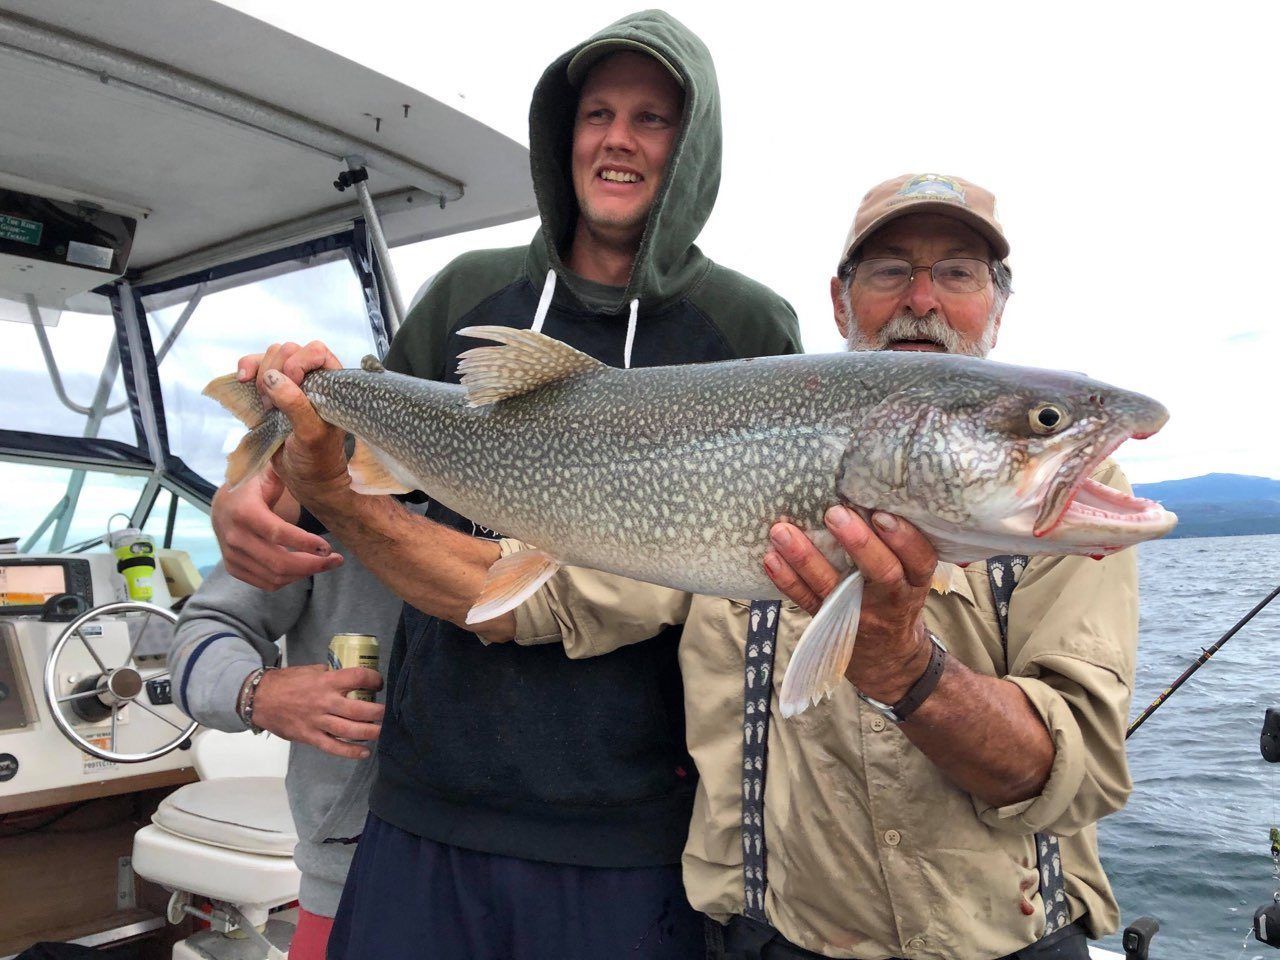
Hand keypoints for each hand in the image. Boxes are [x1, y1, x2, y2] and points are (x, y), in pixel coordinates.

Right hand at [211, 468, 341, 589]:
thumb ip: (284, 470)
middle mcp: (234, 537)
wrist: (222, 505)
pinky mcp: (234, 568)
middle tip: (336, 560)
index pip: (278, 533)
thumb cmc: (252, 488)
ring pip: (274, 577)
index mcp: (244, 512)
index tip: (328, 547)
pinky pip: (265, 583)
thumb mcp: (265, 475)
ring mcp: (232, 555)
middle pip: (278, 562)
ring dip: (305, 574)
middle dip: (312, 565)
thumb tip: (304, 451)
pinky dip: (288, 580)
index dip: (305, 543)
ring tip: (327, 563)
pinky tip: (304, 569)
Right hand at [249, 664, 383, 759]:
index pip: (358, 677)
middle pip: (359, 709)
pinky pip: (333, 747)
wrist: (260, 699)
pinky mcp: (310, 737)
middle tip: (387, 712)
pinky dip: (350, 752)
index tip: (379, 683)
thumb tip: (350, 680)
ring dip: (370, 732)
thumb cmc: (287, 682)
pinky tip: (364, 752)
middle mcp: (324, 702)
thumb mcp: (311, 670)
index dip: (373, 680)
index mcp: (326, 681)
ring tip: (382, 731)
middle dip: (378, 712)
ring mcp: (317, 721)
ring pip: (350, 730)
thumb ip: (331, 675)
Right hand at [251, 342, 350, 505]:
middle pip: (289, 350)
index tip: (291, 384)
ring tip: (267, 406)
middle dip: (276, 373)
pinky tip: (243, 381)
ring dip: (261, 376)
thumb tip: (274, 378)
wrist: (304, 478)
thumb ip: (296, 406)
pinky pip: (255, 365)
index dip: (299, 363)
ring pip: (271, 356)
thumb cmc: (317, 458)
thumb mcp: (311, 434)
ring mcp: (290, 381)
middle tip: (275, 405)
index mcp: (332, 383)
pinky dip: (246, 369)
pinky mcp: (271, 389)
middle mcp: (313, 377)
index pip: (316, 351)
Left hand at [764, 507, 936, 702]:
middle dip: (859, 543)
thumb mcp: (911, 575)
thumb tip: (863, 489)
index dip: (904, 539)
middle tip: (834, 513)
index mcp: (916, 580)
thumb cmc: (897, 597)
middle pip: (882, 573)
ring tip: (782, 531)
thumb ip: (895, 544)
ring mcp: (858, 613)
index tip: (882, 515)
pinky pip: (807, 601)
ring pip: (834, 587)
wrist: (889, 658)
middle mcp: (891, 597)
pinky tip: (770, 558)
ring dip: (806, 558)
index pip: (920, 559)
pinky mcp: (829, 623)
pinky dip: (787, 581)